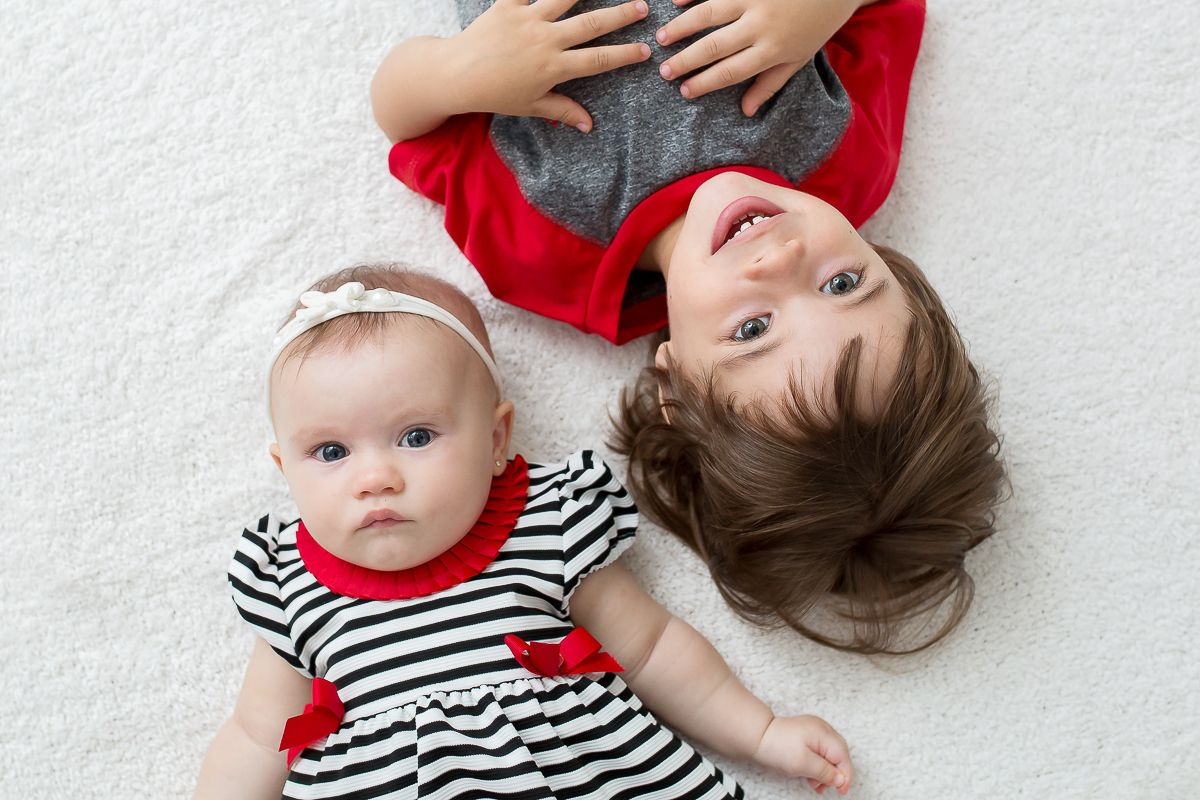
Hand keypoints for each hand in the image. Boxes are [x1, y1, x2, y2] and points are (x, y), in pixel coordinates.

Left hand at [452, 0, 652, 131]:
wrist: (456, 74)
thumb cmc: (495, 94)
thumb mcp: (531, 106)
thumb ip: (562, 110)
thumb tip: (589, 125)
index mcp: (553, 67)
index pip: (598, 60)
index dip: (624, 55)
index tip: (645, 51)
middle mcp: (545, 40)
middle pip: (591, 25)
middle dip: (620, 16)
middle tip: (643, 8)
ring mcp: (527, 19)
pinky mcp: (508, 4)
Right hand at [655, 0, 862, 115]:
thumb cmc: (817, 24)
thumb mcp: (799, 58)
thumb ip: (770, 83)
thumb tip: (746, 111)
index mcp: (772, 49)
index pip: (731, 71)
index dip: (705, 83)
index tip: (685, 91)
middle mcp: (761, 24)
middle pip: (715, 46)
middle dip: (686, 60)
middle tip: (664, 71)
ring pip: (710, 13)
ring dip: (682, 26)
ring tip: (662, 38)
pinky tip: (675, 1)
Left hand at [752, 715, 853, 794]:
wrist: (757, 736)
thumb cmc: (776, 746)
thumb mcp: (802, 764)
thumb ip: (824, 771)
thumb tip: (840, 779)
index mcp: (823, 733)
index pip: (842, 756)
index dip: (845, 775)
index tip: (841, 790)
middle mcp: (822, 729)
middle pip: (838, 754)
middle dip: (834, 774)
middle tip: (825, 788)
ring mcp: (814, 730)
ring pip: (829, 754)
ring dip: (825, 771)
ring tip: (814, 784)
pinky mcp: (807, 735)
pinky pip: (820, 751)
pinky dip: (818, 764)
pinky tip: (811, 775)